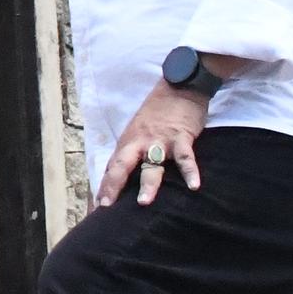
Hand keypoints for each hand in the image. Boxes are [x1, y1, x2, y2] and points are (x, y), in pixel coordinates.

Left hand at [98, 81, 214, 206]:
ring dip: (148, 184)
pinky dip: (190, 172)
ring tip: (144, 202)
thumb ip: (131, 152)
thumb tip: (119, 175)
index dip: (104, 186)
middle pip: (123, 164)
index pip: (112, 167)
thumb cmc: (158, 113)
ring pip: (152, 164)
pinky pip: (185, 157)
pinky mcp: (180, 137)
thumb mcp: (138, 130)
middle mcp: (140, 142)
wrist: (179, 87)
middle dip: (114, 185)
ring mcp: (160, 140)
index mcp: (128, 142)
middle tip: (107, 206)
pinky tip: (194, 186)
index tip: (98, 206)